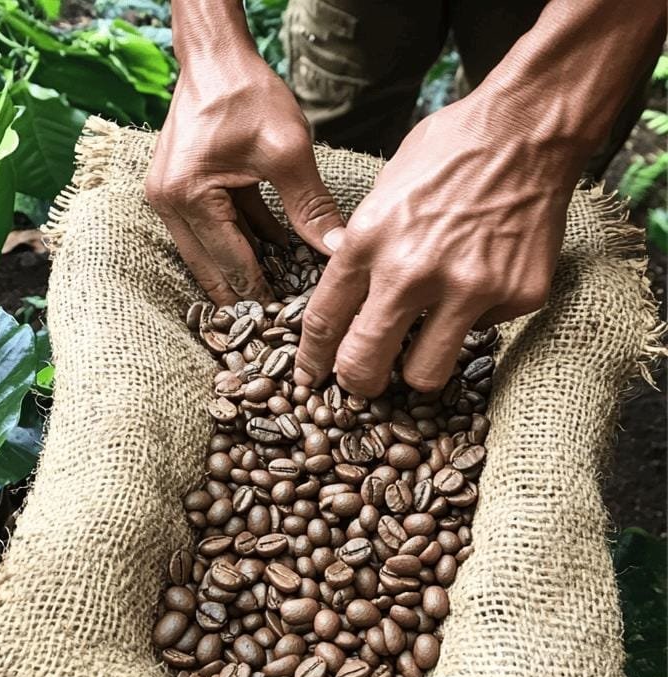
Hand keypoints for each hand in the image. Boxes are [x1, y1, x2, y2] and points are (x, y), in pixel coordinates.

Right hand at [145, 48, 345, 304]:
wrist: (215, 60)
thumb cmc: (246, 95)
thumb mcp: (287, 151)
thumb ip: (310, 206)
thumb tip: (338, 251)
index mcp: (188, 198)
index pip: (230, 262)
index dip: (261, 293)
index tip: (289, 323)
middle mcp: (169, 206)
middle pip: (209, 270)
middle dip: (244, 297)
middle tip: (278, 329)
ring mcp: (169, 200)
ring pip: (207, 255)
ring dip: (240, 272)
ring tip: (277, 299)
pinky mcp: (179, 191)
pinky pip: (210, 231)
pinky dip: (238, 244)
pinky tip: (270, 256)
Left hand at [293, 96, 573, 396]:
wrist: (528, 129)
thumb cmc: (449, 150)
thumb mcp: (383, 193)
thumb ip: (363, 247)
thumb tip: (348, 293)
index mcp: (367, 243)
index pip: (324, 321)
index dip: (313, 358)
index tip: (312, 377)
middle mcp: (412, 273)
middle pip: (364, 364)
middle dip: (357, 383)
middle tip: (362, 384)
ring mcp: (468, 289)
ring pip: (426, 373)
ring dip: (418, 367)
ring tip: (422, 346)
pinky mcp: (517, 296)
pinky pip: (483, 331)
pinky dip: (478, 316)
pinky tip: (483, 278)